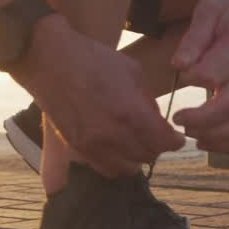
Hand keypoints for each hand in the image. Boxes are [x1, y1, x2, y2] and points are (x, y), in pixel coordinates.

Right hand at [13, 15, 184, 175]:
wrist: (50, 61)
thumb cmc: (94, 60)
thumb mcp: (132, 72)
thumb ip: (148, 101)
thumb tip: (158, 122)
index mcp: (130, 113)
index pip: (164, 142)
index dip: (175, 141)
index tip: (177, 138)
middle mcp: (112, 135)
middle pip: (148, 156)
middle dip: (157, 146)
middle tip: (157, 137)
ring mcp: (92, 145)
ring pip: (128, 168)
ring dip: (137, 157)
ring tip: (137, 143)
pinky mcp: (77, 148)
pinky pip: (105, 169)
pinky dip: (117, 163)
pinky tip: (118, 149)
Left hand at [170, 0, 228, 151]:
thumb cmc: (226, 18)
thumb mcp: (208, 12)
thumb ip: (194, 38)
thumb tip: (179, 64)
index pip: (215, 72)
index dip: (194, 78)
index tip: (179, 74)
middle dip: (202, 118)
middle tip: (178, 119)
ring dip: (215, 136)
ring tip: (189, 134)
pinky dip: (227, 144)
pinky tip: (204, 142)